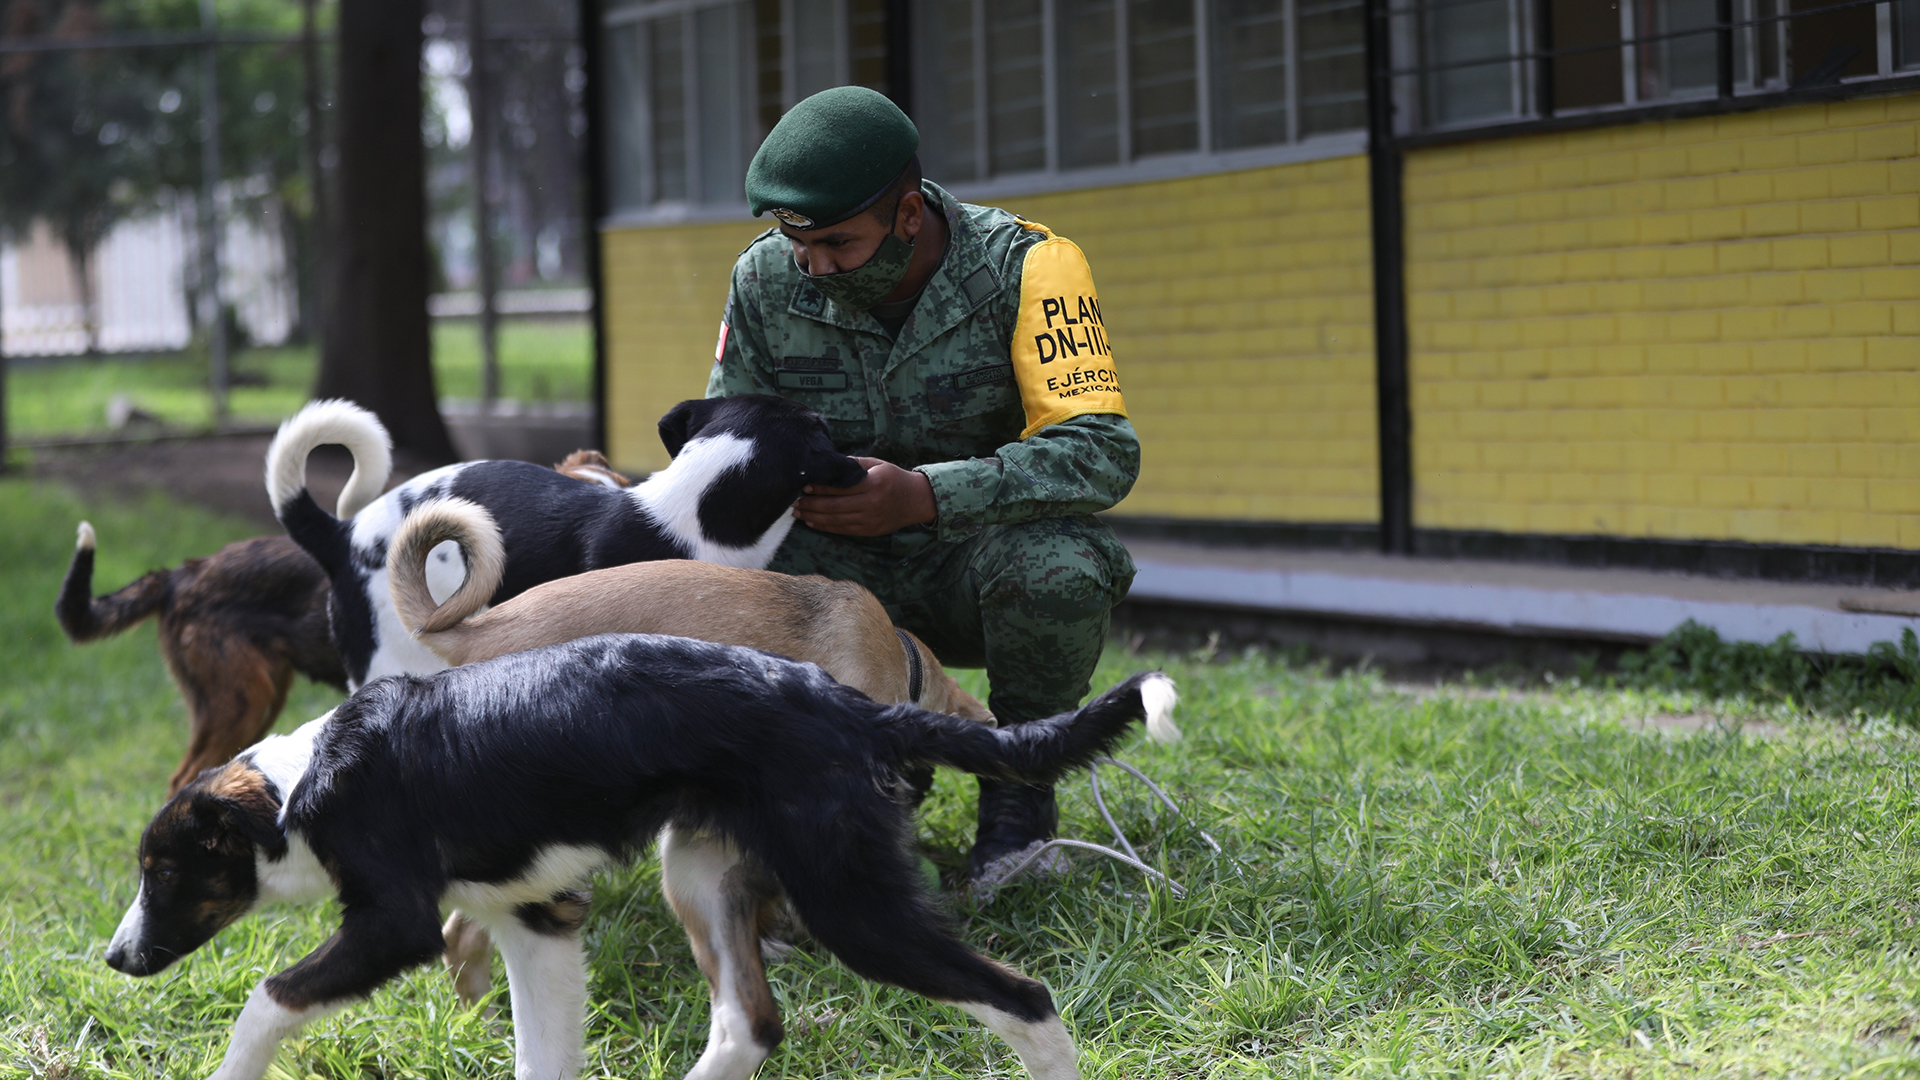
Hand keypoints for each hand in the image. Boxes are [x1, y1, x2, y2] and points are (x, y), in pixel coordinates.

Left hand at [793, 457, 935, 536]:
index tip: (804, 486)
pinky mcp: (870, 531)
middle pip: (835, 505)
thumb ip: (853, 464)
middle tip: (794, 501)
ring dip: (814, 517)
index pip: (841, 487)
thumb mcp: (877, 464)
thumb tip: (828, 464)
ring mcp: (871, 519)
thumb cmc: (894, 478)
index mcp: (874, 483)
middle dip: (812, 504)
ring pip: (836, 520)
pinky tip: (813, 522)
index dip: (821, 487)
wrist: (917, 500)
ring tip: (798, 512)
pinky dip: (826, 527)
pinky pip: (843, 530)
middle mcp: (872, 503)